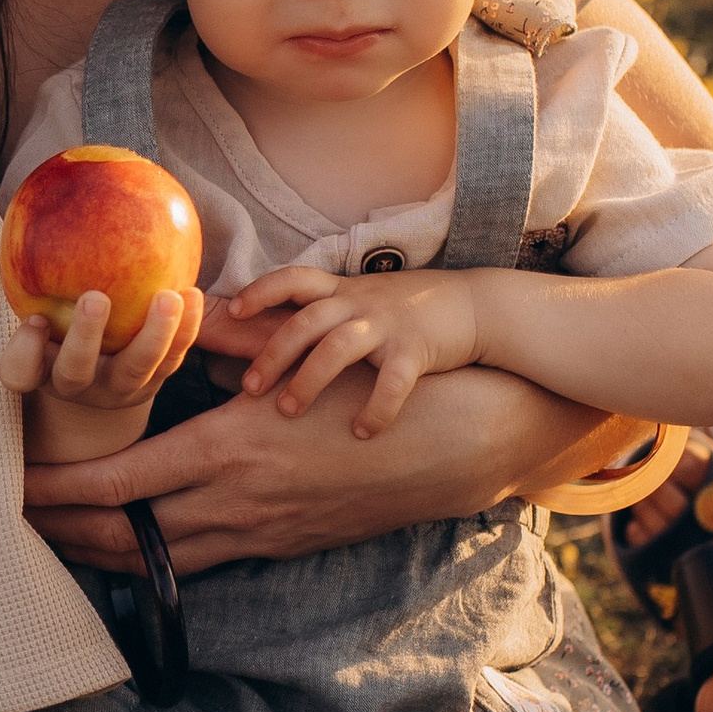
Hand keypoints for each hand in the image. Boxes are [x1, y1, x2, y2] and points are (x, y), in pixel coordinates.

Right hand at [0, 286, 202, 460]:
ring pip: (136, 369)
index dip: (24, 350)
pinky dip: (186, 328)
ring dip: (154, 334)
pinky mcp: (154, 379)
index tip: (33, 319)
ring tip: (169, 297)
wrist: (100, 371)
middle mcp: (78, 386)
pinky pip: (172, 358)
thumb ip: (35, 283)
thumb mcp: (40, 315)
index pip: (19, 371)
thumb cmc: (60, 329)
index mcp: (41, 370)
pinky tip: (192, 295)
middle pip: (76, 372)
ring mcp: (119, 387)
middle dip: (85, 336)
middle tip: (94, 298)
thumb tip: (33, 213)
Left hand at [22, 359, 593, 572]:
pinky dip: (156, 561)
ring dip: (100, 553)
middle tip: (12, 523)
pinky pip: (201, 563)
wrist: (450, 444)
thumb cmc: (370, 387)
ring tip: (53, 540)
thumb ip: (230, 348)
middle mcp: (234, 504)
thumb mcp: (293, 360)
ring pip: (157, 561)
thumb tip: (179, 325)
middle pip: (123, 537)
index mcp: (225, 453)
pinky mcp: (279, 547)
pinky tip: (130, 554)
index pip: (116, 486)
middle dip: (62, 534)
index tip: (13, 488)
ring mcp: (258, 535)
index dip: (57, 490)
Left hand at [222, 264, 483, 434]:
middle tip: (249, 389)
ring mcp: (388, 324)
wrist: (479, 306)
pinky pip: (392, 382)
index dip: (261, 290)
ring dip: (308, 382)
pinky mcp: (417, 349)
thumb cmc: (408, 309)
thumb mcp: (362, 299)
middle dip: (273, 355)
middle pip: (305, 322)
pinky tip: (363, 433)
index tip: (233, 312)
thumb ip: (322, 312)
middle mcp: (360, 303)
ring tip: (288, 413)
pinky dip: (375, 410)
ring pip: (338, 348)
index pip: (294, 278)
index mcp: (342, 290)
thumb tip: (272, 342)